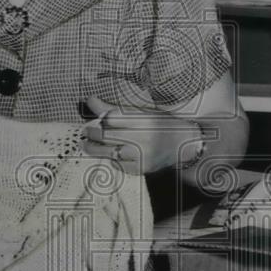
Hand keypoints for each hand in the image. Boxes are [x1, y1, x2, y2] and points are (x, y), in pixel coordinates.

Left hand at [81, 96, 202, 175]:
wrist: (185, 144)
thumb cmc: (161, 125)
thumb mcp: (142, 112)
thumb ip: (115, 109)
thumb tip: (91, 101)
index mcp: (144, 120)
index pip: (111, 119)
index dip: (99, 119)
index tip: (92, 120)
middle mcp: (143, 138)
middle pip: (106, 136)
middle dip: (92, 134)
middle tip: (85, 132)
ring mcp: (142, 156)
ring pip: (109, 153)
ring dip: (94, 149)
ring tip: (86, 145)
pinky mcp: (141, 169)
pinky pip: (118, 165)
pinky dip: (112, 159)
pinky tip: (110, 154)